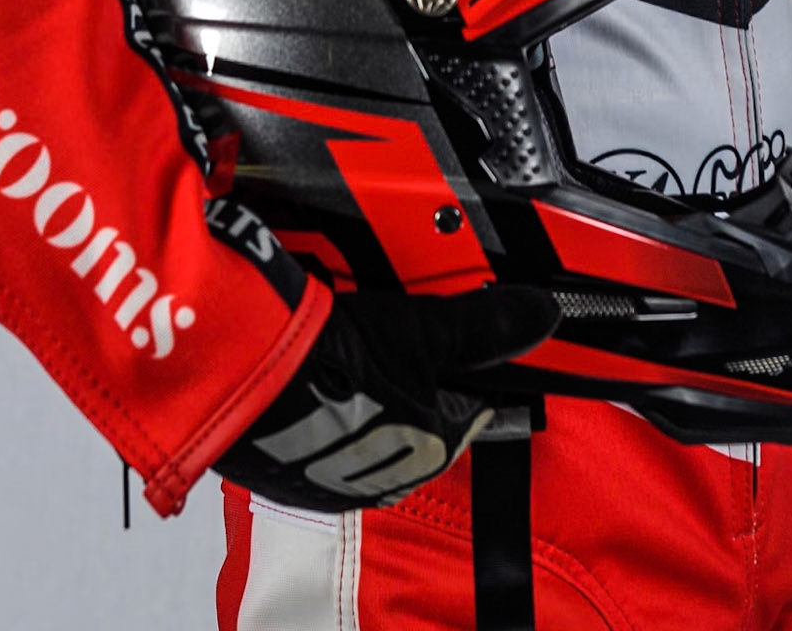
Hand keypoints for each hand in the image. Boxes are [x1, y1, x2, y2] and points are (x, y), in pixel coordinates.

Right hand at [214, 283, 557, 511]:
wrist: (247, 377)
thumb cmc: (342, 364)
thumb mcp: (424, 330)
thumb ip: (486, 325)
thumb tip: (545, 314)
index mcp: (430, 451)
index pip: (470, 407)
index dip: (467, 364)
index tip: (456, 336)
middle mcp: (384, 476)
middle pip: (415, 414)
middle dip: (411, 372)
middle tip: (396, 323)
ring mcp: (330, 473)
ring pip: (364, 419)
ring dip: (363, 383)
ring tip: (349, 330)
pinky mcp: (281, 463)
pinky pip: (314, 426)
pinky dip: (317, 396)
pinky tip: (307, 359)